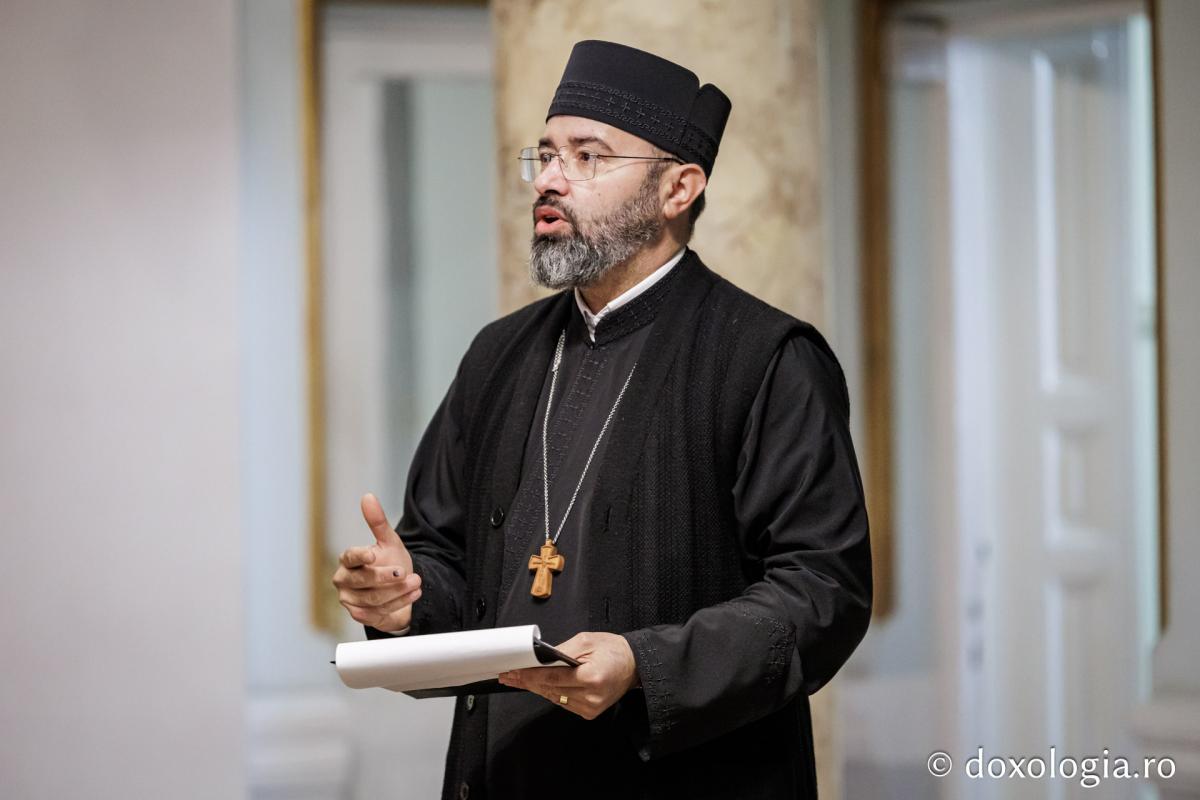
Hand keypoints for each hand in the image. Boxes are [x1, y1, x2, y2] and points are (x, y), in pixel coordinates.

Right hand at [331, 493, 420, 631]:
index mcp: (347, 559)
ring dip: (398, 592)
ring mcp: (350, 599)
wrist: (398, 589)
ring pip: (373, 599)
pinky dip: (398, 604)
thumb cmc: (389, 562)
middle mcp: (344, 580)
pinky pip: (377, 613)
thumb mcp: (388, 541)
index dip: (361, 556)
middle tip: (407, 572)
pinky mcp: (359, 615)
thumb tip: (368, 496)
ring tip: (417, 583)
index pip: (350, 557)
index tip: (374, 555)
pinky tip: (413, 595)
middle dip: (387, 578)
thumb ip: (377, 522)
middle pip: (363, 580)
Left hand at [498, 632, 639, 719]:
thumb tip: (540, 659)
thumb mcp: (586, 641)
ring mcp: (590, 707)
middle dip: (528, 682)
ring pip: (554, 698)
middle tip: (509, 677)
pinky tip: (543, 685)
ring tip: (521, 680)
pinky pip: (564, 703)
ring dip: (538, 688)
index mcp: (591, 676)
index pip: (552, 677)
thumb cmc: (612, 650)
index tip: (514, 672)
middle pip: (550, 690)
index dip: (530, 675)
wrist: (634, 665)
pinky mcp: (590, 712)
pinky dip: (552, 693)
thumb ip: (562, 651)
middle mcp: (590, 695)